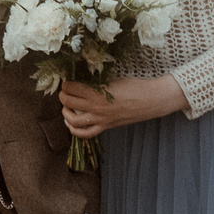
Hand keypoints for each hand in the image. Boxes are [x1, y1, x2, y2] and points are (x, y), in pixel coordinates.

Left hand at [59, 75, 187, 138]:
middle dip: (63, 95)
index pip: (71, 88)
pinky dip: (75, 130)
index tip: (66, 81)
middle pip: (68, 102)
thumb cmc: (133, 86)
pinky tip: (71, 124)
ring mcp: (100, 119)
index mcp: (97, 92)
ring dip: (65, 112)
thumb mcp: (113, 79)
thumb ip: (97, 82)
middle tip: (64, 91)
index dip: (66, 84)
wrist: (150, 100)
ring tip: (65, 106)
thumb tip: (83, 80)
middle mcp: (95, 107)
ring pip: (73, 120)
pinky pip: (85, 133)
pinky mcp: (105, 126)